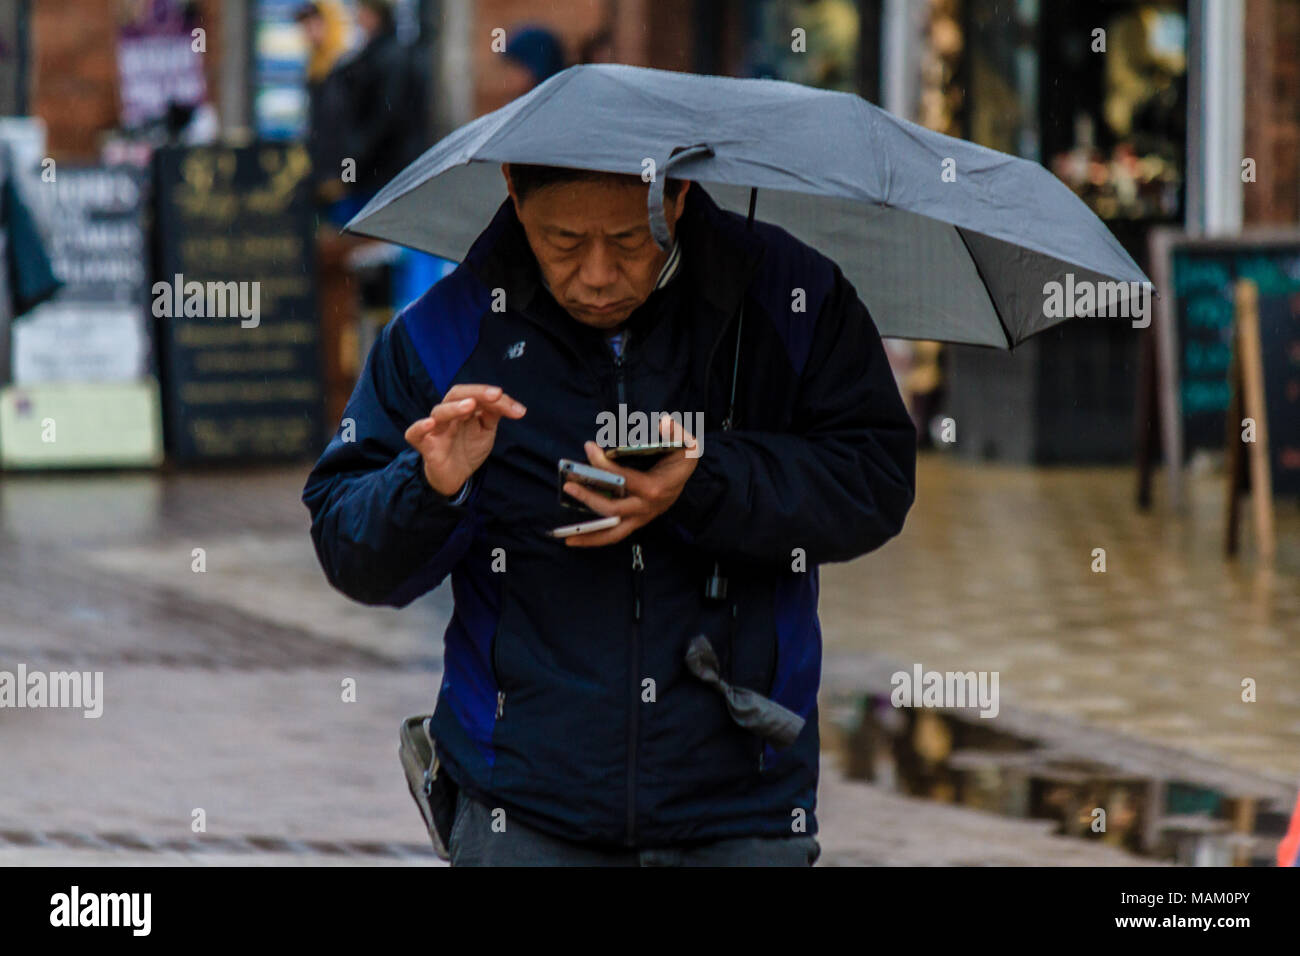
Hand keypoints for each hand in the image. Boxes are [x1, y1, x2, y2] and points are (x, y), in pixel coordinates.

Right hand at [405, 385, 525, 495]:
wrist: (455, 476)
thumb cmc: (468, 448)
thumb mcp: (486, 430)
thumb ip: (495, 415)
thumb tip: (517, 408)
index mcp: (463, 407)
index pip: (476, 394)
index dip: (494, 398)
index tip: (516, 408)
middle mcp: (448, 414)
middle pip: (456, 394)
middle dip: (477, 392)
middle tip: (496, 395)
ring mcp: (436, 429)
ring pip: (439, 412)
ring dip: (454, 408)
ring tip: (470, 405)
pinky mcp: (425, 445)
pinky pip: (414, 433)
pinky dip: (420, 427)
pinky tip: (430, 423)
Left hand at [561, 415, 699, 546]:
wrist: (686, 479)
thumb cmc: (682, 460)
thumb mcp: (688, 444)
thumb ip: (677, 432)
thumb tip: (663, 422)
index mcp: (654, 488)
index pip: (624, 478)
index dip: (604, 465)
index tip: (589, 448)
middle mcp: (646, 507)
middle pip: (613, 508)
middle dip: (588, 497)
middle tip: (568, 484)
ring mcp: (641, 518)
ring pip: (613, 533)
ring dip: (588, 535)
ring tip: (565, 537)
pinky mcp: (636, 522)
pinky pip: (614, 535)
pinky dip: (595, 539)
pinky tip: (576, 538)